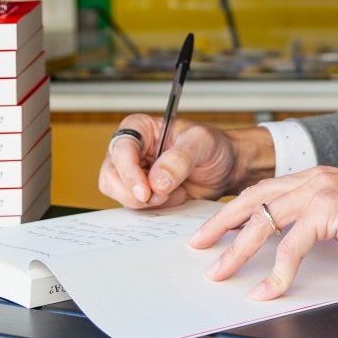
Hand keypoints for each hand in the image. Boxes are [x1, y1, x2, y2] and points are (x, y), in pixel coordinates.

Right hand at [99, 115, 271, 208]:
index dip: (128, 172)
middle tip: (163, 196)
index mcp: (140, 128)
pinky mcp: (140, 193)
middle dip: (135, 192)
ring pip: (119, 194)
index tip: (145, 191)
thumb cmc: (214, 147)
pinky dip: (153, 209)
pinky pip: (133, 207)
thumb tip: (157, 181)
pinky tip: (175, 198)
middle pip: (111, 176)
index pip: (121, 149)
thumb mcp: (203, 143)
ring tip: (175, 193)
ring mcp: (133, 173)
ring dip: (146, 202)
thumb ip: (180, 158)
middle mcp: (131, 150)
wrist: (227, 168)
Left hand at [190, 166, 337, 299]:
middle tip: (199, 244)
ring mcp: (319, 190)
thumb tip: (301, 246)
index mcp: (317, 176)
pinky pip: (290, 246)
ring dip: (237, 250)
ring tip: (220, 272)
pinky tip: (268, 290)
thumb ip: (324, 223)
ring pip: (263, 221)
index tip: (217, 227)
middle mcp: (313, 177)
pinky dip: (276, 273)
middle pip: (253, 198)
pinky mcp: (327, 209)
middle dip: (221, 223)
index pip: (265, 189)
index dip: (238, 209)